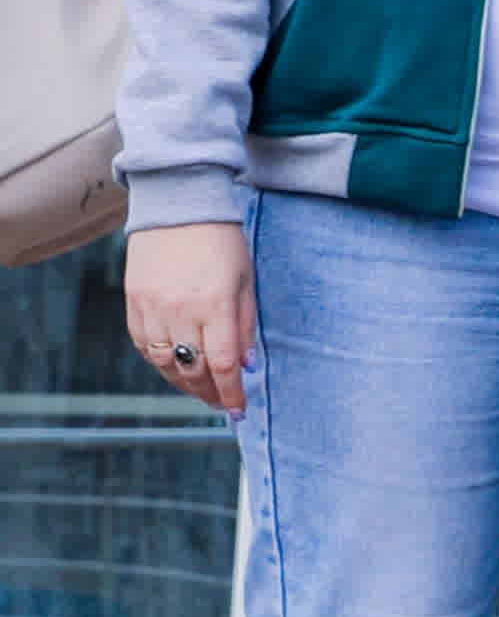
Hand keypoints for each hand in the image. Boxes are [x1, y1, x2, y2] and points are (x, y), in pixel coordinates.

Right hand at [123, 221, 248, 415]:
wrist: (179, 207)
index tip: (239, 410)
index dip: (231, 393)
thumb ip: (245, 325)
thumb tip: (244, 364)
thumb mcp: (246, 282)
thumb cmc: (223, 243)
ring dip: (183, 382)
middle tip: (222, 403)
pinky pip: (144, 344)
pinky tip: (174, 366)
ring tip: (200, 389)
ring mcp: (152, 307)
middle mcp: (180, 311)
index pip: (223, 364)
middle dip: (209, 392)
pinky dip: (160, 361)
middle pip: (192, 369)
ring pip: (164, 362)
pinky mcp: (133, 301)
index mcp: (215, 305)